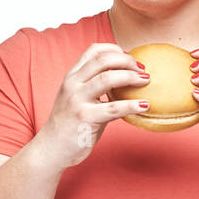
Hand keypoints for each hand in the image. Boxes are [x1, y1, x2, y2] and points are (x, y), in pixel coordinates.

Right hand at [36, 43, 151, 169]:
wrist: (51, 148)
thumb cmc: (70, 124)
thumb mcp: (78, 98)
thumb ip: (95, 87)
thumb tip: (125, 79)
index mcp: (72, 76)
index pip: (94, 50)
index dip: (115, 49)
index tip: (130, 58)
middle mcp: (73, 84)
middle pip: (103, 60)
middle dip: (127, 61)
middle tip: (142, 70)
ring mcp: (77, 100)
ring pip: (107, 79)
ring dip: (131, 77)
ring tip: (146, 81)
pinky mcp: (85, 118)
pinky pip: (113, 108)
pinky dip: (131, 105)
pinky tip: (144, 105)